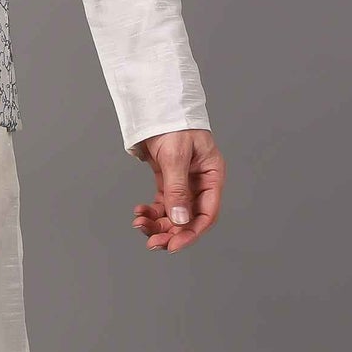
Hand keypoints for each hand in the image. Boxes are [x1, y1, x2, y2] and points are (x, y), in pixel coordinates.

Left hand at [130, 127, 223, 252]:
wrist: (156, 105)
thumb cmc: (173, 123)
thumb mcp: (176, 157)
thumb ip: (178, 189)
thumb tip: (181, 220)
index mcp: (211, 175)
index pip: (207, 213)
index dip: (191, 232)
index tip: (174, 245)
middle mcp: (200, 181)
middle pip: (189, 217)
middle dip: (171, 232)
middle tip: (152, 242)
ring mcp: (184, 182)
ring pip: (174, 213)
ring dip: (158, 223)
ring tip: (140, 225)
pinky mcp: (167, 179)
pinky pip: (162, 202)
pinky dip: (151, 211)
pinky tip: (140, 213)